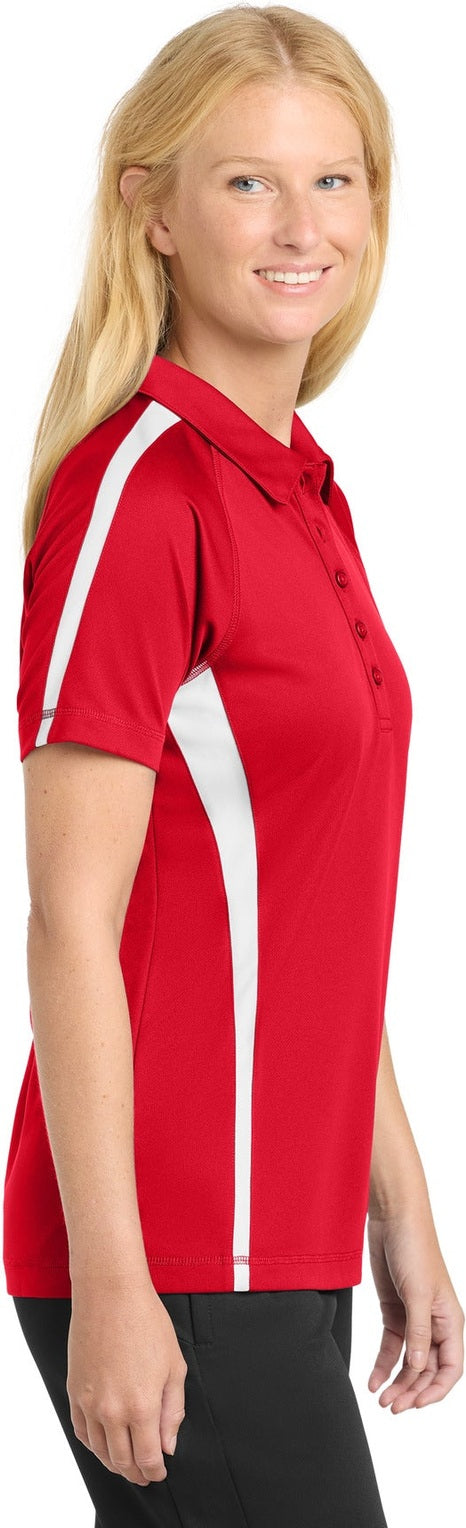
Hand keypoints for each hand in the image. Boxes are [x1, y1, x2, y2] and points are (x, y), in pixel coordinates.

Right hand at [67, 1273, 187, 1484]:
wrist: (110, 1294)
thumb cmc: (147, 1322)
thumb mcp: (174, 1366)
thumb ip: (173, 1410)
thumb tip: (169, 1445)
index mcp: (142, 1406)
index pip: (148, 1458)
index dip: (155, 1472)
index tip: (161, 1473)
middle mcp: (112, 1410)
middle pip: (122, 1460)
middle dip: (136, 1473)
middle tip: (146, 1475)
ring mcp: (89, 1402)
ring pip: (99, 1450)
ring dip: (114, 1463)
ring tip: (126, 1463)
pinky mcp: (73, 1391)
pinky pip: (81, 1431)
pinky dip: (93, 1445)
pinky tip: (103, 1444)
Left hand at [367, 1206, 463, 1411]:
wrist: (393, 1218)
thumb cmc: (415, 1247)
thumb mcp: (418, 1292)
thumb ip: (418, 1332)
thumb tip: (419, 1367)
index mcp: (450, 1320)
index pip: (450, 1367)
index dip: (435, 1390)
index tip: (415, 1404)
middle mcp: (434, 1323)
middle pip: (427, 1369)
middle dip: (411, 1390)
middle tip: (392, 1406)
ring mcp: (413, 1318)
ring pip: (409, 1362)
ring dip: (397, 1382)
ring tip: (381, 1399)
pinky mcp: (394, 1311)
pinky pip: (392, 1347)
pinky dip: (383, 1365)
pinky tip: (373, 1380)